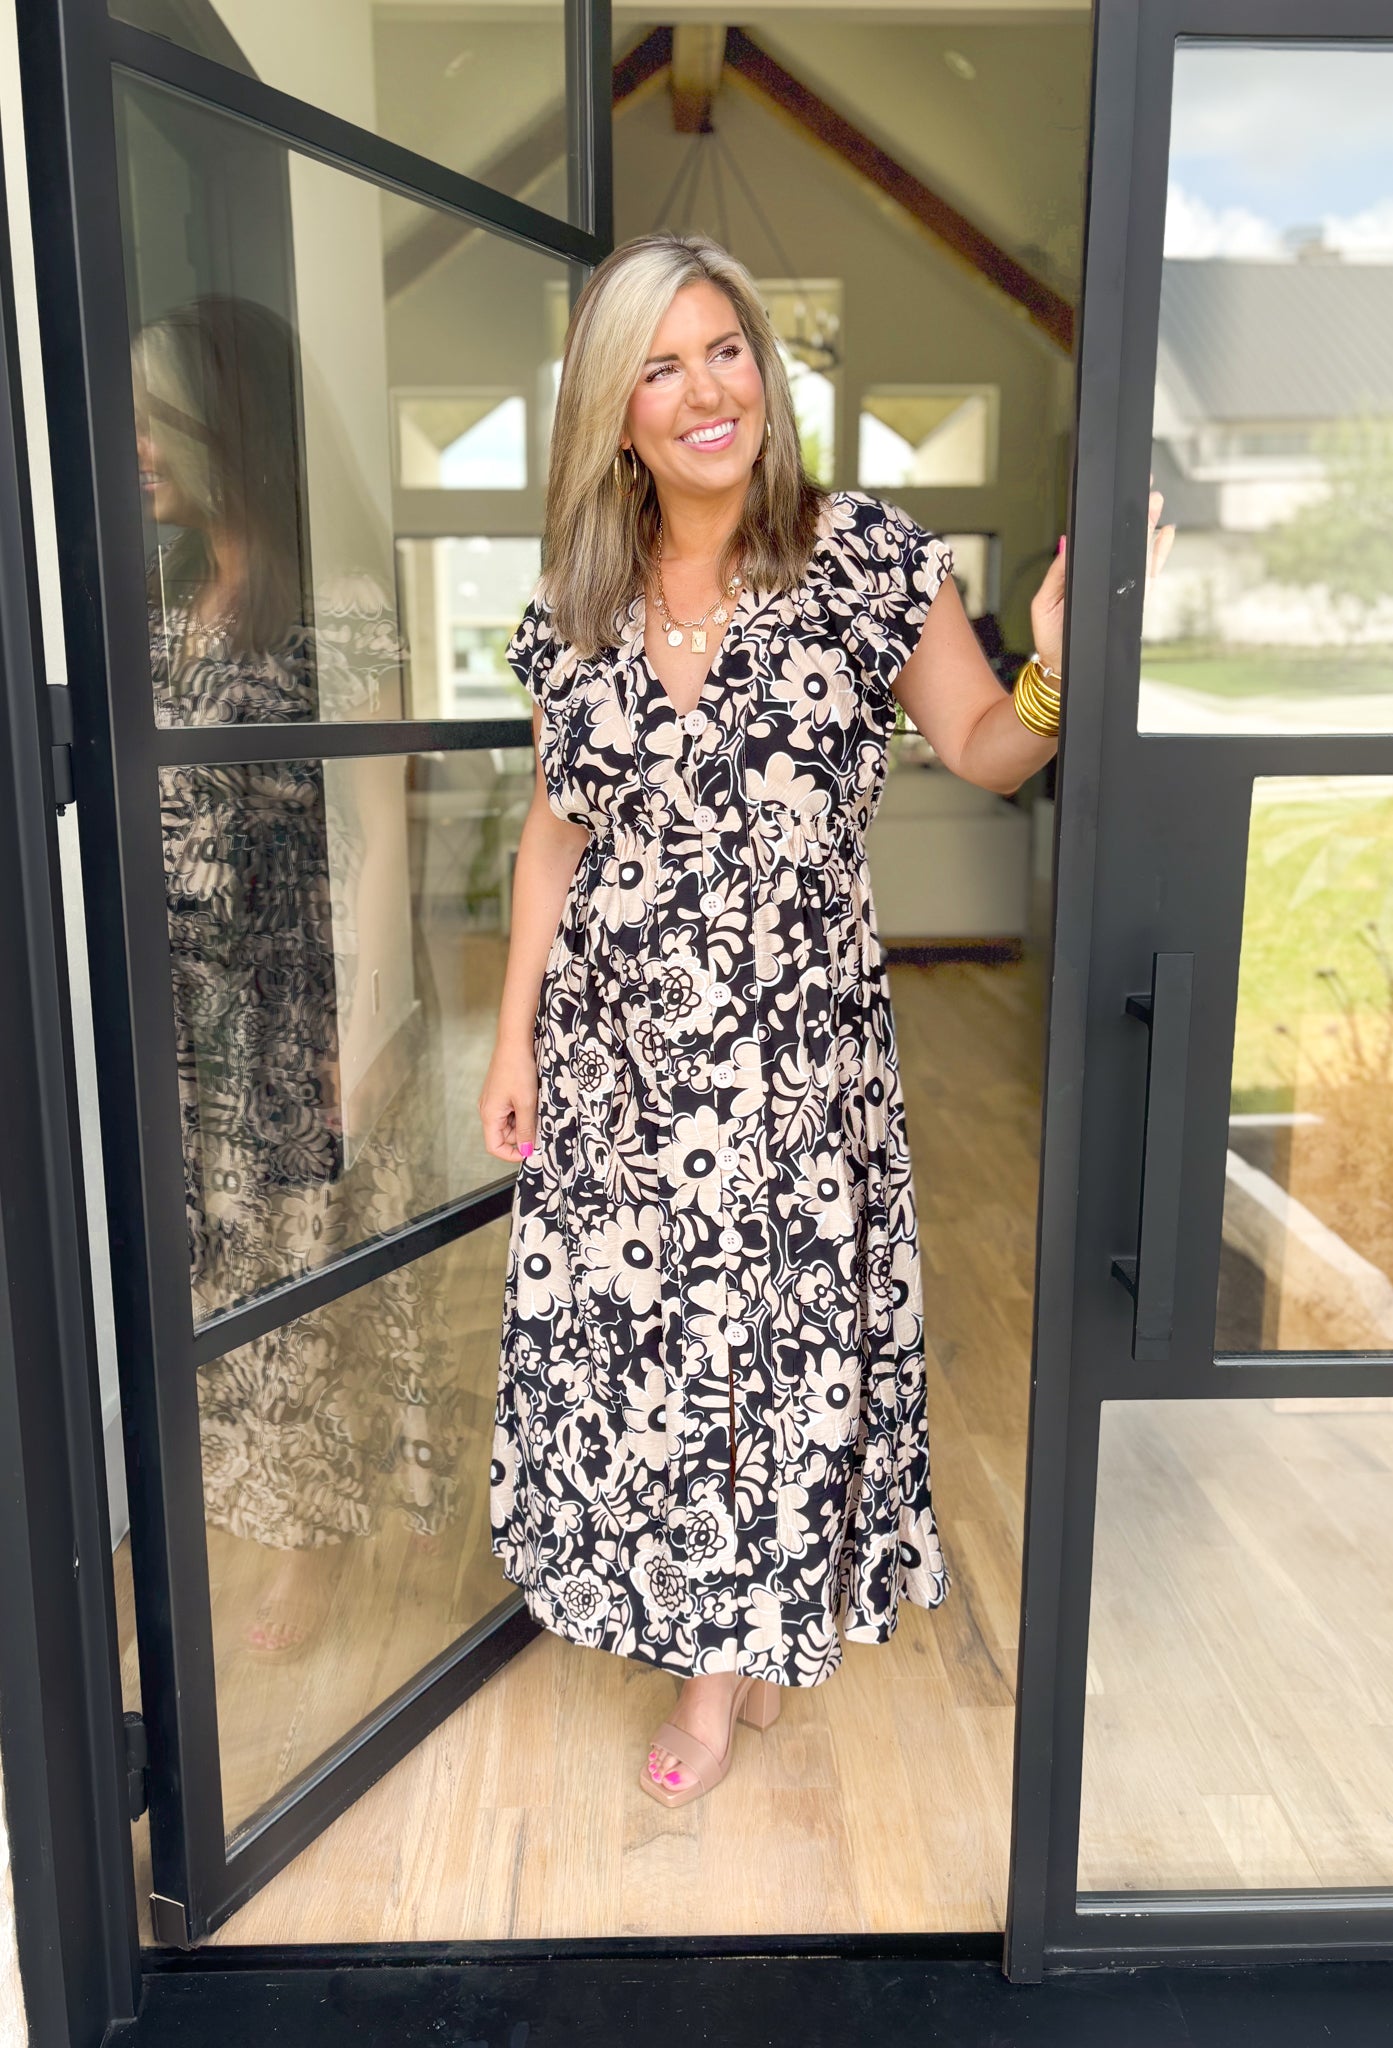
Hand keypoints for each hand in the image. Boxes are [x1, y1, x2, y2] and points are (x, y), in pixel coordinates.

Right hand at [479, 1044, 538, 1164]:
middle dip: (521, 1135)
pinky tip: (531, 1100)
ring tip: (535, 1107)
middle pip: (503, 1136)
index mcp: (489, 1115)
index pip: (494, 1147)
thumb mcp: (526, 1103)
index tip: (530, 1151)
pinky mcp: (499, 1093)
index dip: (512, 1154)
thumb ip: (526, 1129)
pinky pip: (510, 1111)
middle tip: (539, 1123)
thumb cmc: (517, 1069)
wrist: (514, 1042)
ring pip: (508, 1123)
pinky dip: (521, 1111)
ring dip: (523, 1121)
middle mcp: (487, 1110)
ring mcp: (492, 1101)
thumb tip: (527, 1151)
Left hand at [1029, 475, 1176, 678]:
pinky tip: (1164, 535)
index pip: (1098, 543)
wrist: (1064, 670)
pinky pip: (1148, 576)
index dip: (1109, 520)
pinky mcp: (1133, 602)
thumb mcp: (1044, 603)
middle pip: (1123, 542)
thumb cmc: (1054, 638)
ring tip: (1155, 505)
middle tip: (1145, 492)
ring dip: (1148, 528)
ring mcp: (1120, 589)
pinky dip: (1158, 555)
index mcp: (1082, 575)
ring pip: (1138, 553)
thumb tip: (1066, 545)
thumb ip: (1057, 574)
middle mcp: (1104, 579)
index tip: (1118, 497)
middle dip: (1135, 516)